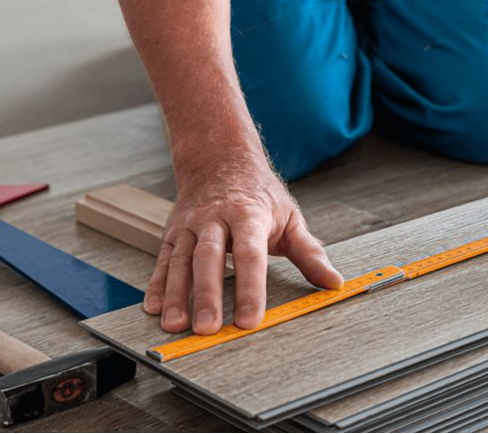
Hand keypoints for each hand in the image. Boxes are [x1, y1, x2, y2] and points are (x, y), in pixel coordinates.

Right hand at [144, 155, 342, 334]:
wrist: (219, 158)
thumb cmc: (259, 194)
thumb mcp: (289, 217)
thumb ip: (310, 252)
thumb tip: (334, 282)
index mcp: (248, 215)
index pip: (250, 254)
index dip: (250, 288)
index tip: (251, 320)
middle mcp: (214, 219)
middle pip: (208, 259)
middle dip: (206, 295)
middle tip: (208, 329)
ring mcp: (190, 225)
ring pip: (180, 261)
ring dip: (176, 295)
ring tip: (175, 326)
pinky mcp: (173, 232)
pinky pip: (163, 260)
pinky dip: (156, 285)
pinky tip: (154, 308)